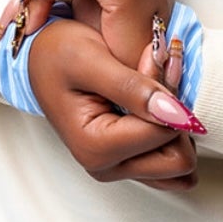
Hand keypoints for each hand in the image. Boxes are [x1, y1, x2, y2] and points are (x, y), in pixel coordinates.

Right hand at [28, 18, 198, 191]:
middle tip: (155, 75)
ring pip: (181, 161)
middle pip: (180, 158)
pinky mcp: (129, 161)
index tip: (149, 59)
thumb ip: (133, 87)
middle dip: (177, 114)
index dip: (167, 92)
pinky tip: (157, 104)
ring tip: (154, 87)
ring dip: (177, 121)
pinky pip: (173, 162)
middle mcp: (107, 166)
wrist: (40, 57)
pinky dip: (174, 132)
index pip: (165, 132)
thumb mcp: (91, 58)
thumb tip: (177, 114)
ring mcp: (119, 167)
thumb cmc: (57, 53)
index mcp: (95, 148)